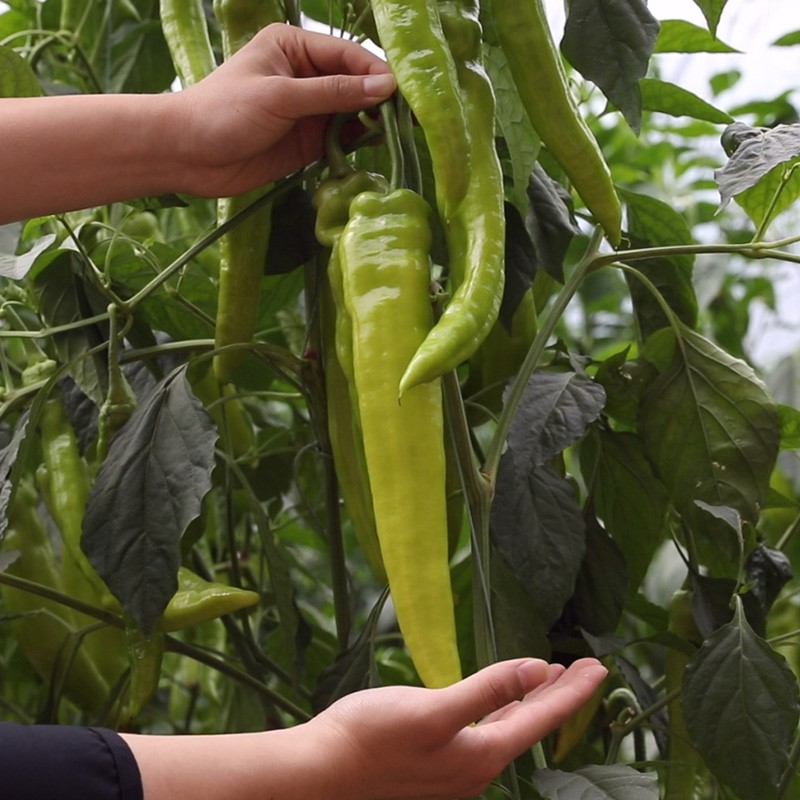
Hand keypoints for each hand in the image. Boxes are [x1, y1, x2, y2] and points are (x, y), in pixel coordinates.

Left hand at [175, 24, 396, 196]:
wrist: (188, 154)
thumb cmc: (225, 112)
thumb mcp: (281, 97)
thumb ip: (333, 93)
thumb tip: (385, 89)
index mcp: (295, 46)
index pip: (348, 57)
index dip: (377, 74)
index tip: (404, 94)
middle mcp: (306, 75)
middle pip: (356, 83)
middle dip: (382, 98)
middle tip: (412, 117)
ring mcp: (309, 110)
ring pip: (353, 112)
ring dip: (375, 121)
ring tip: (401, 133)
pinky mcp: (308, 141)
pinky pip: (343, 138)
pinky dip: (360, 142)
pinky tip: (378, 145)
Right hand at [309, 657, 607, 799]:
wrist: (321, 774)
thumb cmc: (372, 738)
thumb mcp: (434, 710)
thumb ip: (487, 690)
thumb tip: (537, 670)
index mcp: (480, 756)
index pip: (542, 719)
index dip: (573, 691)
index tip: (599, 667)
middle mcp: (474, 769)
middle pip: (530, 725)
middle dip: (560, 695)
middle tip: (586, 667)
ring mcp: (453, 770)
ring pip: (507, 729)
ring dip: (531, 702)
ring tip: (549, 679)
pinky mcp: (433, 764)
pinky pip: (483, 732)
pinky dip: (501, 710)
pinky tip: (497, 702)